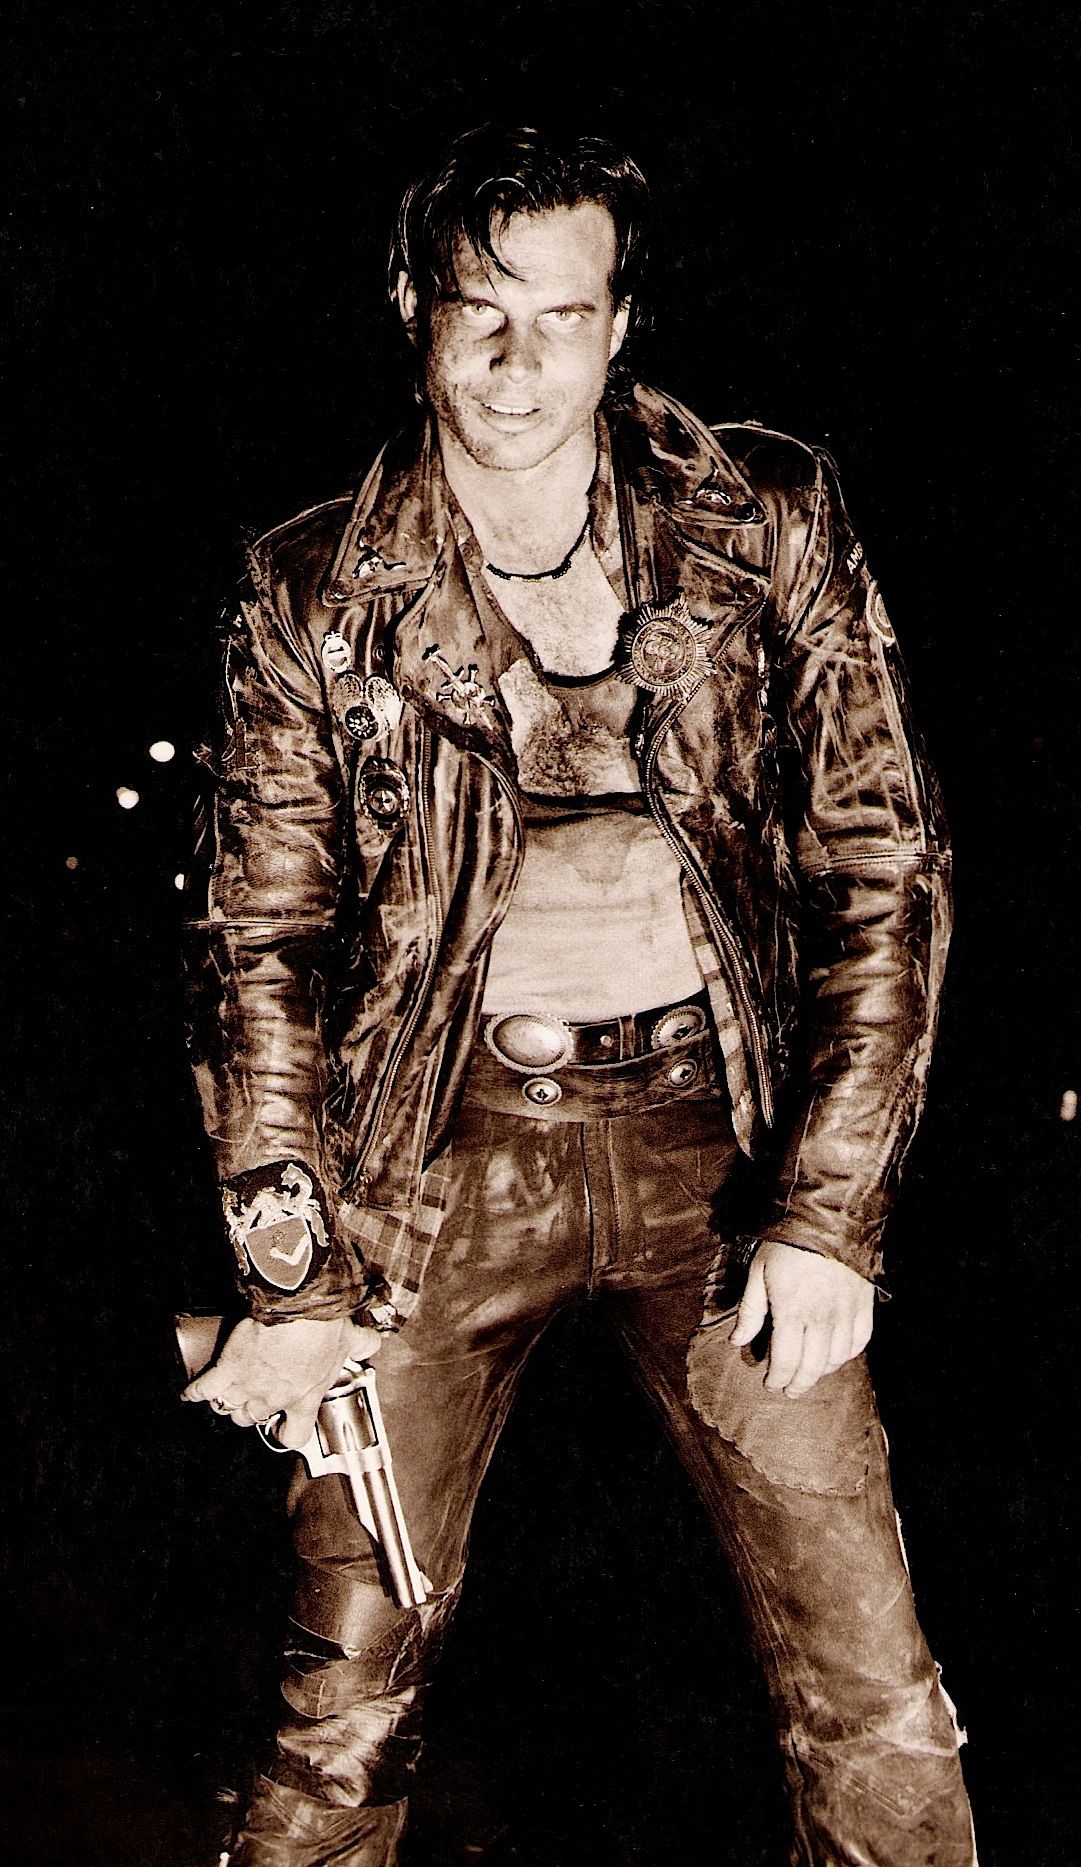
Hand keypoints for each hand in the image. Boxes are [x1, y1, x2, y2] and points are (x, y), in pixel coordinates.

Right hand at [182, 1315, 382, 1447]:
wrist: (296, 1307)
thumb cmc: (323, 1325)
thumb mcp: (350, 1339)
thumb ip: (363, 1346)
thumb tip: (374, 1343)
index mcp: (304, 1399)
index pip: (294, 1435)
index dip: (285, 1432)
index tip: (279, 1425)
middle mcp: (274, 1400)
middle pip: (253, 1419)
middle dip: (251, 1409)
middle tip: (251, 1396)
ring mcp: (248, 1388)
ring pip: (229, 1409)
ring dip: (226, 1401)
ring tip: (225, 1392)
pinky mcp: (227, 1370)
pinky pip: (203, 1390)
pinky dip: (194, 1392)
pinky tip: (190, 1393)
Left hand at [730, 1241, 873, 1398]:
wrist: (828, 1218)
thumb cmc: (786, 1244)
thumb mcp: (758, 1272)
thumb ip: (750, 1311)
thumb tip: (737, 1341)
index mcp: (792, 1312)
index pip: (786, 1361)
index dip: (777, 1378)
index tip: (770, 1384)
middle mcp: (821, 1318)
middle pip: (812, 1367)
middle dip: (799, 1384)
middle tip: (789, 1391)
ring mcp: (846, 1313)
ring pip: (837, 1358)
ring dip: (821, 1372)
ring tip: (809, 1374)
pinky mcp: (863, 1304)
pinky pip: (859, 1341)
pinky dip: (847, 1354)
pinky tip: (836, 1355)